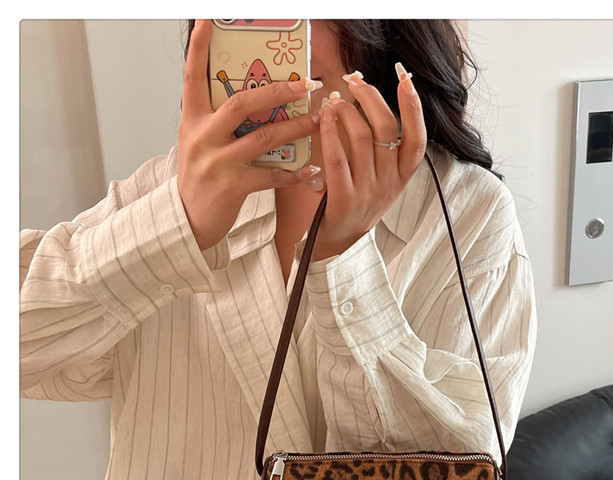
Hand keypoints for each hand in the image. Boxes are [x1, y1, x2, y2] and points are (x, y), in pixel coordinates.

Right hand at [177, 19, 321, 250]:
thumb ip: (218, 120)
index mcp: (193, 119)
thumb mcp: (199, 142)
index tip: (209, 17)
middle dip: (278, 91)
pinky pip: (270, 175)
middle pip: (243, 103)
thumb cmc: (200, 178)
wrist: (187, 220)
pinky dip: (293, 173)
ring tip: (318, 121)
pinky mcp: (231, 186)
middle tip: (305, 83)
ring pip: (264, 137)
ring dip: (296, 129)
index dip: (201, 46)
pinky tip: (311, 170)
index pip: (193, 74)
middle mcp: (202, 135)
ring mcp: (217, 161)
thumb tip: (252, 98)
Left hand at [312, 66, 427, 258]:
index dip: (414, 108)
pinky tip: (325, 118)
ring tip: (334, 101)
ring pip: (361, 137)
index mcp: (403, 176)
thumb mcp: (383, 179)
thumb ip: (384, 148)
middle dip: (370, 97)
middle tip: (354, 81)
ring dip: (346, 111)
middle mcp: (390, 183)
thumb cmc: (360, 201)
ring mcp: (368, 191)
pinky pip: (337, 158)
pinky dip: (330, 132)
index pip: (417, 139)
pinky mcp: (344, 198)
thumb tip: (370, 102)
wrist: (340, 242)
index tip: (405, 78)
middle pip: (386, 128)